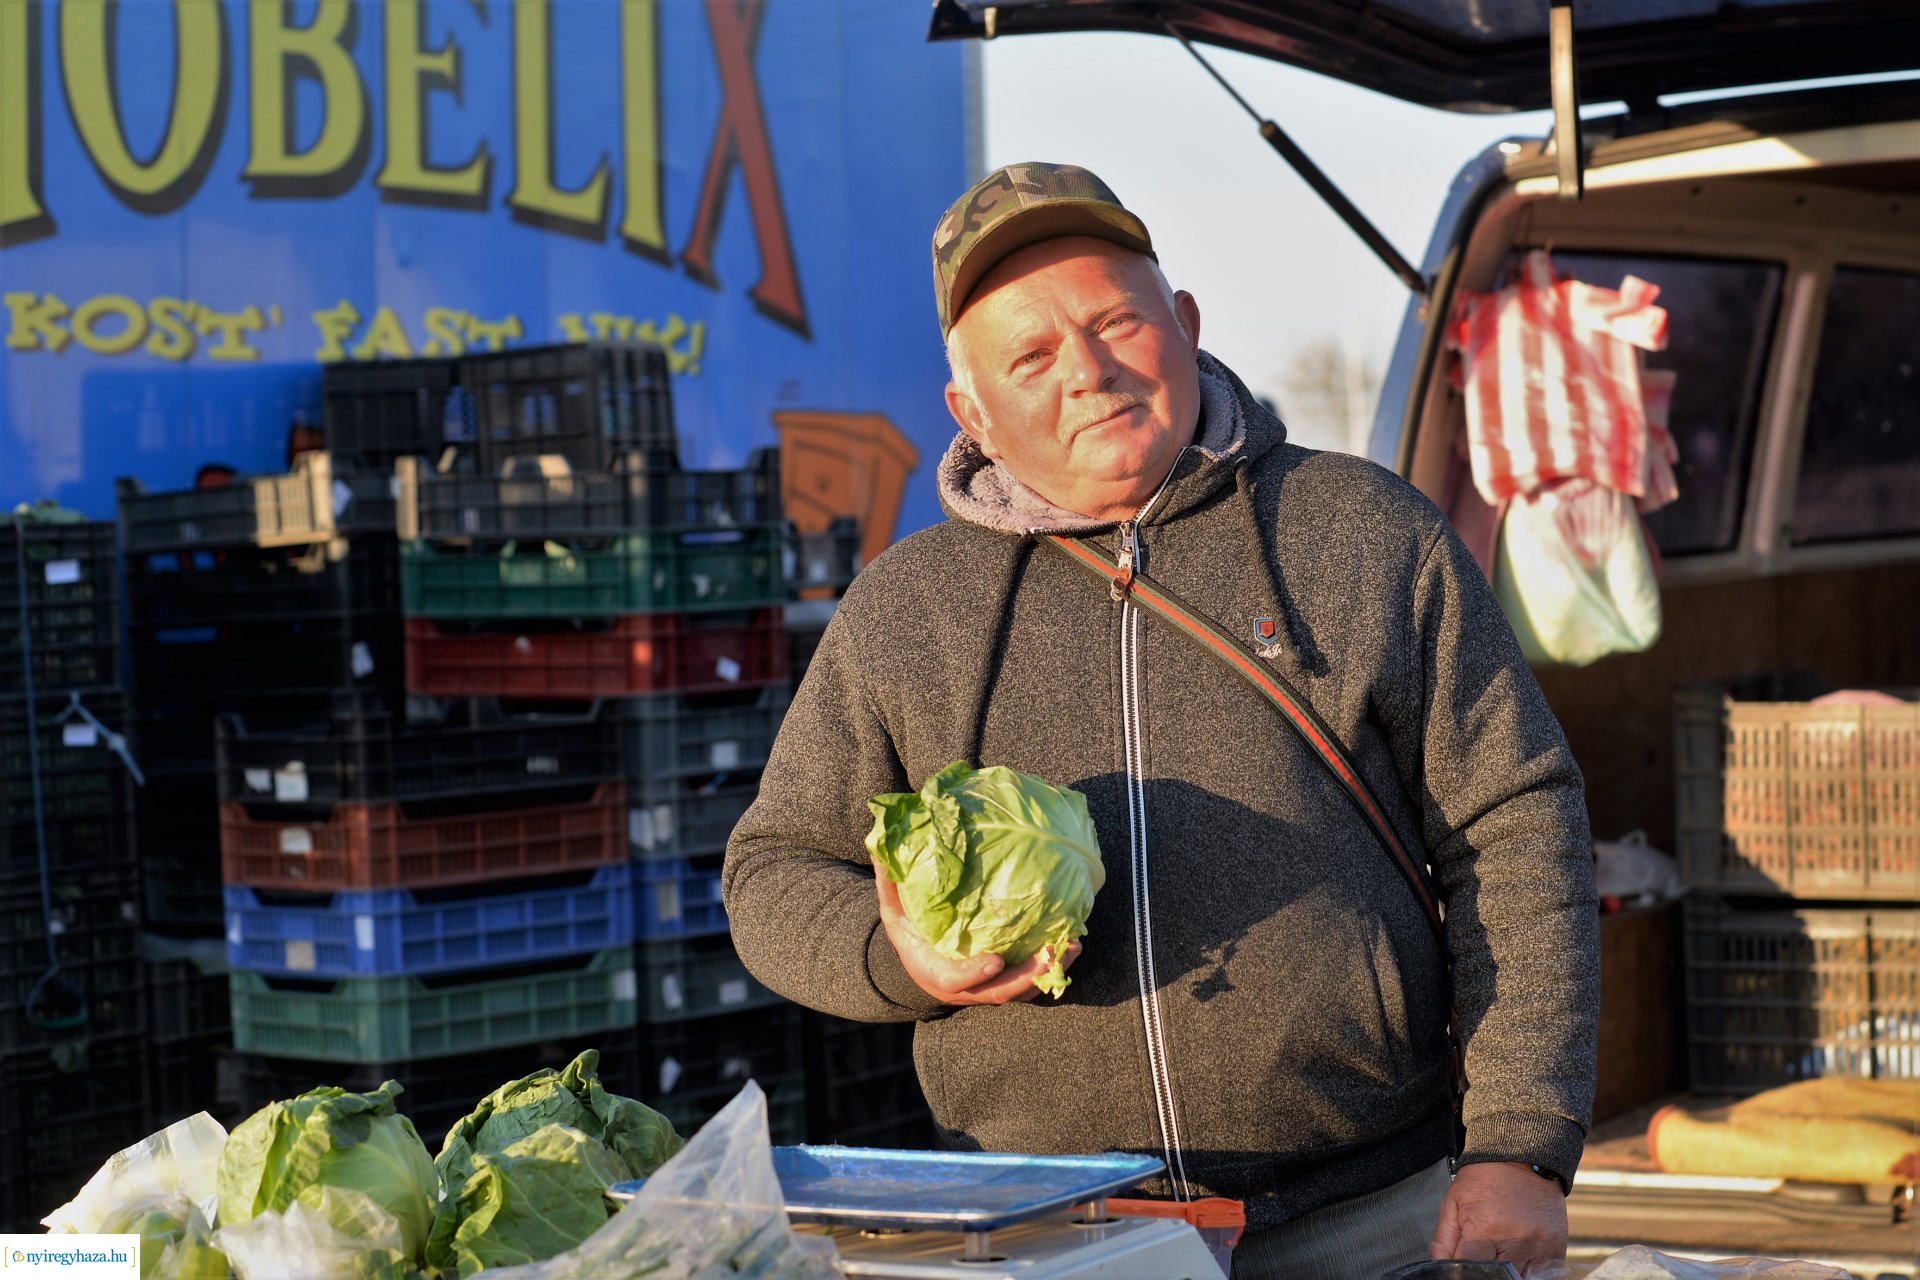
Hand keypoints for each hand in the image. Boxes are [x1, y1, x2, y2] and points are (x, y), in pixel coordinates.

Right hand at [874, 860, 1081, 1005]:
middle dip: (1027, 976)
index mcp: (931, 970)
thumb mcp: (891, 906)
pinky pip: (1030, 981)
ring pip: (1020, 991)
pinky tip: (1071, 941)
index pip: (953, 980)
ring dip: (1048, 972)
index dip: (974, 973)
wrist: (917, 956)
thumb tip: (881, 845)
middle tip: (1052, 953)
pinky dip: (1052, 966)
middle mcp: (962, 988)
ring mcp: (984, 988)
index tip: (996, 960)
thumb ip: (889, 881)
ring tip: (1073, 946)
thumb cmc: (906, 926)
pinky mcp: (1003, 982)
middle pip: (997, 992)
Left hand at [1429, 1161, 1566, 1268]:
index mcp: (1486, 1229)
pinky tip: (1520, 1253)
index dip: (1462, 1270)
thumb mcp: (1454, 1201)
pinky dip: (1529, 1270)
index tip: (1462, 1263)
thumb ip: (1443, 1239)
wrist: (1522, 1156)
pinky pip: (1543, 1274)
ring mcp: (1539, 1247)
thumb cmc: (1486, 1176)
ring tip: (1501, 1250)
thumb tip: (1438, 1266)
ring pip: (1520, 1279)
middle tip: (1483, 1252)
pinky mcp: (1557, 1248)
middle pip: (1496, 1277)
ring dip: (1508, 1271)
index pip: (1469, 1269)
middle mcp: (1516, 1241)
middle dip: (1486, 1270)